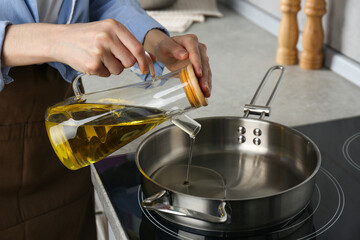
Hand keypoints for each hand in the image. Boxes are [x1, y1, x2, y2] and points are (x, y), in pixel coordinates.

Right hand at [2, 20, 149, 76]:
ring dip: (111, 68)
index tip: (145, 68)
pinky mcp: (92, 64)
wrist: (60, 39)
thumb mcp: (108, 32)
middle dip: (124, 64)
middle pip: (130, 61)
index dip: (144, 61)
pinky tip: (91, 61)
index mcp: (114, 26)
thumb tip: (151, 58)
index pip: (137, 47)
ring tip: (99, 58)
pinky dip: (101, 71)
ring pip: (119, 70)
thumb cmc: (88, 36)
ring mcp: (99, 51)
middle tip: (112, 58)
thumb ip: (128, 44)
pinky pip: (107, 75)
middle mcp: (107, 37)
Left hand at [145, 30, 211, 96]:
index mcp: (190, 40)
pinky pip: (205, 75)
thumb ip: (174, 49)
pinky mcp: (201, 66)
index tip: (198, 73)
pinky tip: (206, 93)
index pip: (195, 51)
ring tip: (206, 93)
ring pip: (206, 70)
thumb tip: (184, 55)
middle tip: (204, 87)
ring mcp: (202, 57)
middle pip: (204, 62)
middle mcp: (199, 48)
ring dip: (207, 82)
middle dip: (204, 76)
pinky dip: (206, 84)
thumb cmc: (165, 48)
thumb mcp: (165, 47)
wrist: (167, 52)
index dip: (197, 63)